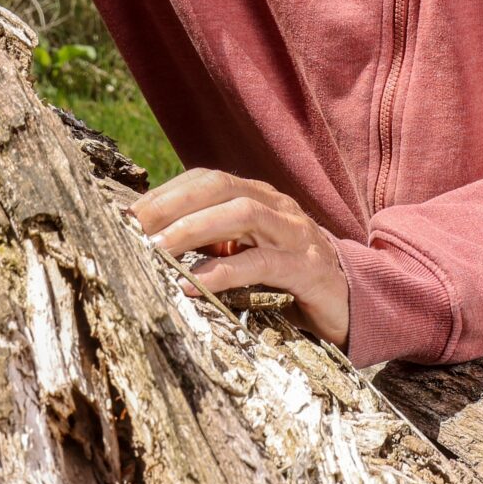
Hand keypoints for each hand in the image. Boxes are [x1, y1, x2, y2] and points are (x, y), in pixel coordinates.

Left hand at [126, 169, 350, 347]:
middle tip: (133, 227)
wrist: (357, 304)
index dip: (166, 192)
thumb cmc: (290, 280)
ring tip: (156, 250)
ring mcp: (297, 235)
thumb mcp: (248, 254)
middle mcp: (278, 208)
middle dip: (172, 203)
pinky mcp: (309, 270)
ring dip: (193, 229)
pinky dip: (223, 272)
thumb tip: (153, 243)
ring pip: (242, 214)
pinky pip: (262, 263)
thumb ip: (213, 244)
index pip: (207, 179)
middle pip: (220, 187)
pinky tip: (193, 285)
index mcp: (260, 199)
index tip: (125, 213)